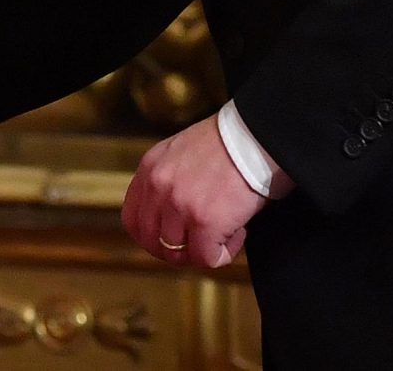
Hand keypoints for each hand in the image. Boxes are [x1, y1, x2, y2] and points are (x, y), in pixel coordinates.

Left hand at [120, 115, 267, 267]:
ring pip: (178, 254)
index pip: (132, 220)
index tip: (175, 240)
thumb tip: (171, 215)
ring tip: (227, 230)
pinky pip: (207, 258)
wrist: (260, 134)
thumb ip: (169, 179)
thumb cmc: (231, 142)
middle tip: (203, 243)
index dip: (152, 238)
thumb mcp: (182, 152)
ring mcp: (179, 205)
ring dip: (204, 250)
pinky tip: (239, 232)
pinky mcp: (205, 221)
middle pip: (152, 242)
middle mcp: (158, 186)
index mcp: (150, 168)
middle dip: (178, 250)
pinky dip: (224, 254)